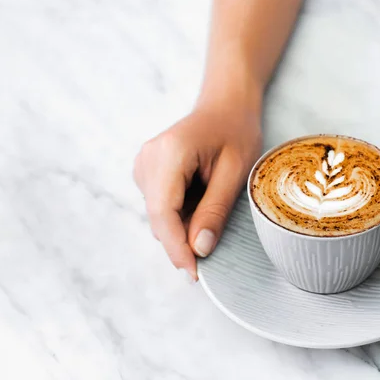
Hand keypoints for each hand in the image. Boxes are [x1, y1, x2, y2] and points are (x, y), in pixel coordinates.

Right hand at [133, 103, 261, 279]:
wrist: (226, 105)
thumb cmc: (236, 132)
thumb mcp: (235, 172)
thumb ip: (215, 211)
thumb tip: (198, 249)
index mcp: (168, 154)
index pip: (163, 212)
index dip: (176, 247)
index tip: (194, 273)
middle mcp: (148, 159)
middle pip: (158, 217)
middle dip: (181, 241)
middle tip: (212, 253)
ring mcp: (144, 165)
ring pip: (159, 215)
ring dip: (183, 225)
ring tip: (214, 204)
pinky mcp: (148, 172)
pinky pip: (161, 206)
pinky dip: (181, 214)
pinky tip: (202, 198)